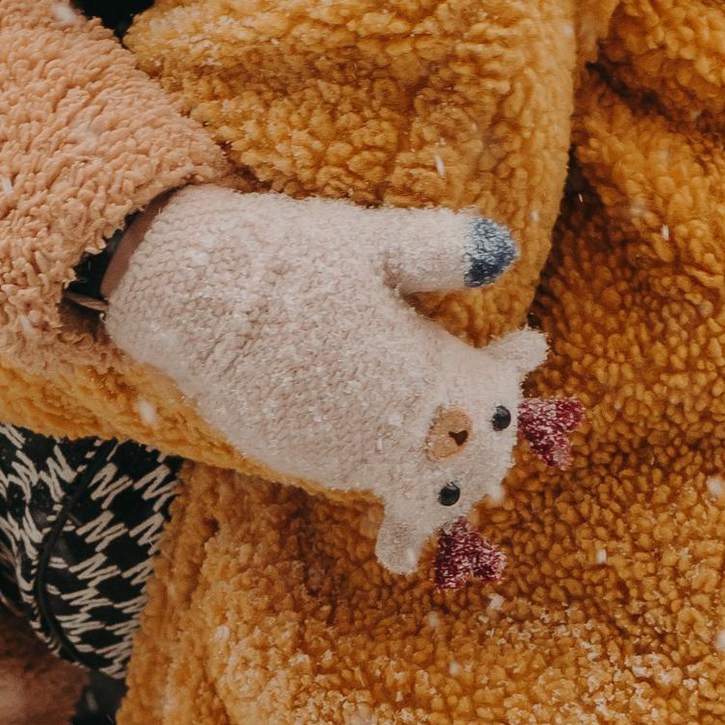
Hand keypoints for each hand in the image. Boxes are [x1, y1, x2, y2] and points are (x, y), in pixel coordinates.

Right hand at [101, 188, 545, 574]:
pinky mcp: (302, 460)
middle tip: (499, 431)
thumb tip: (505, 250)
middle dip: (487, 449)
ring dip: (441, 467)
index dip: (513, 373)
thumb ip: (440, 251)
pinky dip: (388, 470)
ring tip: (462, 465)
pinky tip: (389, 458)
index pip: (495, 395)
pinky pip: (363, 476)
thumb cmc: (288, 258)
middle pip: (468, 466)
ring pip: (416, 484)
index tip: (530, 347)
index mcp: (425, 374)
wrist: (193, 293)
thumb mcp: (371, 241)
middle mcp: (393, 429)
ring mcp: (346, 454)